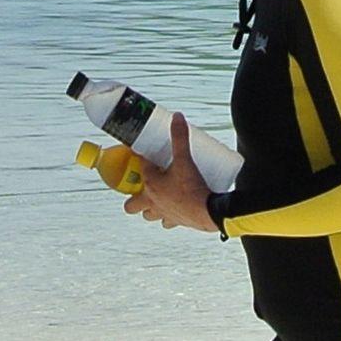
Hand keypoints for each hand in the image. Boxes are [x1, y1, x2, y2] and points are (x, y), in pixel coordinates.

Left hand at [123, 114, 221, 233]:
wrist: (209, 211)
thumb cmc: (192, 188)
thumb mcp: (185, 159)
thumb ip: (180, 137)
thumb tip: (177, 118)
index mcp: (150, 185)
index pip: (139, 168)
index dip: (140, 159)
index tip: (144, 154)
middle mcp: (153, 202)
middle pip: (132, 205)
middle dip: (133, 197)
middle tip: (142, 186)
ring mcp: (163, 214)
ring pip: (148, 215)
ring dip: (150, 208)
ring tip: (158, 197)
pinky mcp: (177, 222)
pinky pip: (168, 222)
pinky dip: (169, 217)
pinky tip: (176, 208)